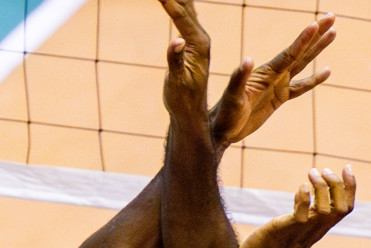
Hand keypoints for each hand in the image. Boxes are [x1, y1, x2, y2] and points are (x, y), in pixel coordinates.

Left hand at [157, 0, 334, 148]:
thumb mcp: (231, 97)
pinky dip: (314, 79)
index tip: (316, 23)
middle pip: (301, 51)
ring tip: (334, 33)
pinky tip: (327, 71)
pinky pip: (301, 87)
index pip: (289, 53)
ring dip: (318, 48)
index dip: (303, 39)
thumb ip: (239, 78)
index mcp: (266, 73)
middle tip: (332, 17)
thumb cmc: (224, 114)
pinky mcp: (279, 98)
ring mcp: (278, 85)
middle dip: (317, 34)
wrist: (220, 130)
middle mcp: (274, 75)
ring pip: (303, 63)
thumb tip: (248, 60)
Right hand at [158, 0, 212, 123]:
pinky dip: (177, 6)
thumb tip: (177, 41)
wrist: (190, 112)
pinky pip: (184, 18)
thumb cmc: (182, 100)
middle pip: (187, 7)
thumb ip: (176, 60)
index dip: (169, 2)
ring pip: (187, 10)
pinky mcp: (192, 44)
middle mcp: (201, 39)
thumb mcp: (177, 82)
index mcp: (199, 45)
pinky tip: (173, 0)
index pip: (182, 17)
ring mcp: (197, 41)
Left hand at [233, 165, 355, 247]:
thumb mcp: (292, 225)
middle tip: (323, 169)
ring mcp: (302, 231)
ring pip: (327, 210)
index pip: (346, 208)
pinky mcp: (285, 230)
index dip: (351, 186)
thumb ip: (303, 212)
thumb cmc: (271, 246)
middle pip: (342, 208)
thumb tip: (305, 191)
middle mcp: (315, 229)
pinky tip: (301, 188)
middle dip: (338, 184)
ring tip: (311, 173)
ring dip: (322, 187)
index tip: (347, 167)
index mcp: (319, 227)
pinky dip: (305, 198)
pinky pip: (302, 215)